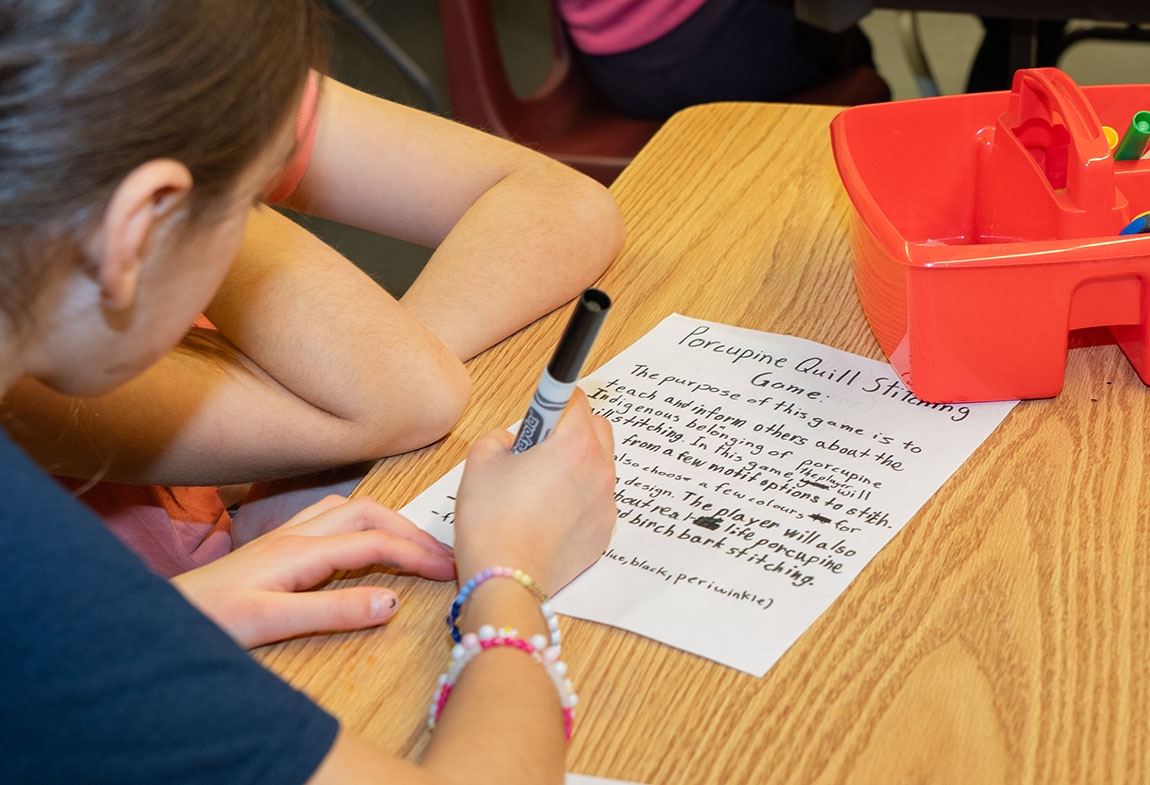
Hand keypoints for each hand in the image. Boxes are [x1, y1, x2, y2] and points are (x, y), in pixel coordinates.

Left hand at [171, 494, 454, 647]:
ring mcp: (285, 536)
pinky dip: (363, 523)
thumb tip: (393, 601)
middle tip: (443, 554)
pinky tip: (364, 539)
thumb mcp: (274, 622)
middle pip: (369, 513)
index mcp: (301, 551)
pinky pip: (332, 518)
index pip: (375, 543)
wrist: (162, 615)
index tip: (450, 570)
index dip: (418, 554)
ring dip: (388, 520)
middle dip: (411, 530)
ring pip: (350, 509)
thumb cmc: (210, 620)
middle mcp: (296, 534)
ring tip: (414, 543)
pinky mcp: (276, 545)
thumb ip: (335, 610)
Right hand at [452, 388, 616, 593]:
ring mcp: (606, 504)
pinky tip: (547, 516)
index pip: (576, 398)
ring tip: (539, 486)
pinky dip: (578, 499)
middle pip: (597, 429)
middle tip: (539, 448)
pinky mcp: (603, 532)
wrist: (506, 578)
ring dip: (576, 465)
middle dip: (571, 429)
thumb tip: (513, 440)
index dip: (552, 399)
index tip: (542, 408)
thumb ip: (501, 436)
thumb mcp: (480, 460)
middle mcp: (599, 470)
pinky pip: (596, 501)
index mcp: (574, 443)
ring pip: (598, 466)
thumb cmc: (491, 519)